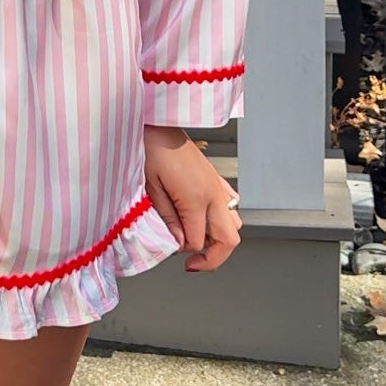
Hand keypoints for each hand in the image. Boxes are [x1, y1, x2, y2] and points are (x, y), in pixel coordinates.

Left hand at [143, 125, 241, 272]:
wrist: (158, 123)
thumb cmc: (151, 149)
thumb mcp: (151, 189)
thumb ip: (167, 219)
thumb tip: (178, 242)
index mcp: (196, 198)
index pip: (199, 241)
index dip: (185, 251)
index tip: (171, 248)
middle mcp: (213, 193)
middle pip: (229, 240)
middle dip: (213, 258)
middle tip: (194, 263)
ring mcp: (218, 185)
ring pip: (235, 225)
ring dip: (220, 238)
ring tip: (199, 240)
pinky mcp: (217, 178)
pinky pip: (231, 205)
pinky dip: (223, 219)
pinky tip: (206, 219)